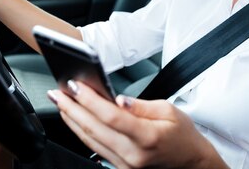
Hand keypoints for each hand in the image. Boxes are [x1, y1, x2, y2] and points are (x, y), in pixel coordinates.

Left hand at [49, 81, 227, 168]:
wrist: (190, 162)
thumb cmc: (182, 135)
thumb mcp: (169, 110)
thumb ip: (140, 105)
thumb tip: (117, 99)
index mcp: (147, 137)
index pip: (111, 117)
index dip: (90, 100)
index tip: (75, 86)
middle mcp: (133, 155)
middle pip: (94, 129)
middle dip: (72, 108)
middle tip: (58, 92)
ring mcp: (125, 165)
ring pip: (90, 140)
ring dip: (72, 120)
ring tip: (60, 102)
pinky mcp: (120, 168)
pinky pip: (95, 148)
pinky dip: (82, 131)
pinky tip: (74, 119)